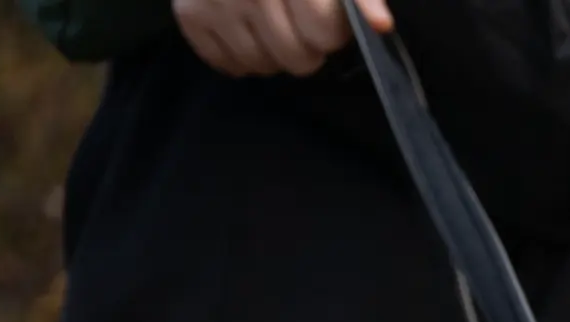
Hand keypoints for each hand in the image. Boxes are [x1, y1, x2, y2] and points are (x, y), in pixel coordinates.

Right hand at [173, 0, 393, 77]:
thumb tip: (381, 26)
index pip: (325, 35)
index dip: (331, 33)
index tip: (325, 20)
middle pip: (298, 60)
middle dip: (306, 48)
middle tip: (298, 26)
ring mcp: (216, 3)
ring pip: (263, 66)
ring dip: (272, 54)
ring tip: (270, 26)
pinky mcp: (189, 14)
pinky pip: (226, 64)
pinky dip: (240, 56)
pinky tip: (244, 30)